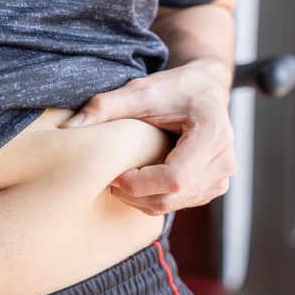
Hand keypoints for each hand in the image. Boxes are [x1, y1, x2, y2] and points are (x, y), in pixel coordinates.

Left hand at [58, 58, 236, 215]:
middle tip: (109, 177)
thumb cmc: (172, 88)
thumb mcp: (139, 91)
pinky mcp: (213, 187)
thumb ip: (105, 106)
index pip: (173, 178)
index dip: (138, 182)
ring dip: (139, 198)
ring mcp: (221, 178)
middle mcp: (225, 161)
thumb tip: (69, 127)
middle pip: (171, 197)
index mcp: (213, 135)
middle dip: (133, 193)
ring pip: (172, 205)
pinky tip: (136, 179)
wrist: (203, 89)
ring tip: (120, 175)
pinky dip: (150, 198)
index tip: (113, 173)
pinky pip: (176, 205)